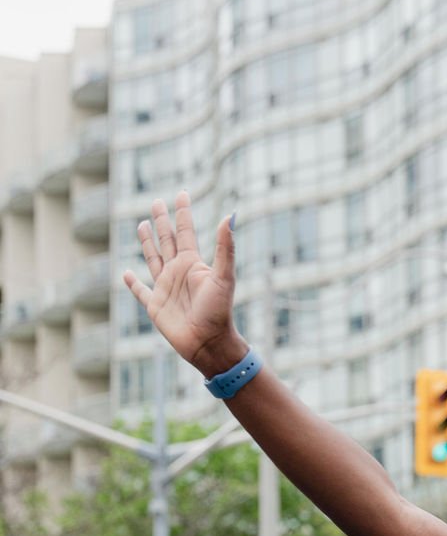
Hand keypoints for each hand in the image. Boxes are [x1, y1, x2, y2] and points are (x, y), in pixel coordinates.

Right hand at [122, 192, 246, 375]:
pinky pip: (141, 292)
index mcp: (192, 263)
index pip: (185, 231)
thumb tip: (231, 215)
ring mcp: (165, 288)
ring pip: (153, 259)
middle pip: (167, 240)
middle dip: (162, 221)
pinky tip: (127, 274)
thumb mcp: (223, 276)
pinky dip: (133, 283)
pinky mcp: (155, 306)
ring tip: (142, 225)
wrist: (208, 343)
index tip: (181, 193)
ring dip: (148, 243)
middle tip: (155, 202)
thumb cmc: (219, 311)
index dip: (183, 213)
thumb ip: (225, 247)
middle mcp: (178, 272)